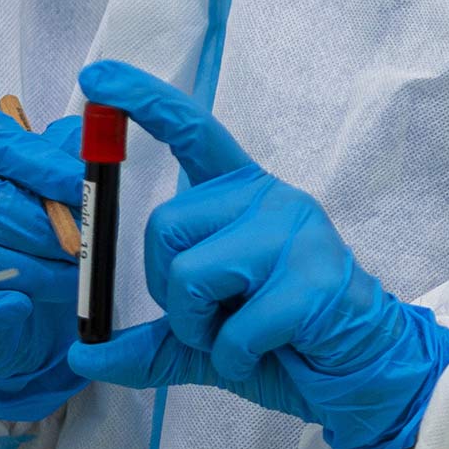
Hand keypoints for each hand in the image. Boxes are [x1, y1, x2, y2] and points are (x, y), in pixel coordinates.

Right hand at [0, 110, 88, 422]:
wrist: (42, 315)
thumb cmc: (53, 241)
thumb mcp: (70, 193)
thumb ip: (75, 164)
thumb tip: (89, 156)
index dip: (37, 162)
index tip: (77, 185)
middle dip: (39, 228)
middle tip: (78, 245)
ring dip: (28, 270)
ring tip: (66, 279)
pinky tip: (22, 305)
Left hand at [61, 61, 448, 448]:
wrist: (364, 373)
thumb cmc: (287, 343)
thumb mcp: (207, 341)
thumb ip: (151, 342)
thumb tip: (84, 354)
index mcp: (243, 197)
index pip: (191, 132)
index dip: (143, 102)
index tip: (96, 75)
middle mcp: (270, 198)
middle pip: (164, 224)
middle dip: (167, 289)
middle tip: (209, 318)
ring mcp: (296, 234)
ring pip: (190, 273)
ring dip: (198, 327)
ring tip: (241, 337)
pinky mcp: (313, 281)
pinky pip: (233, 329)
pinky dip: (235, 357)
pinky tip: (267, 353)